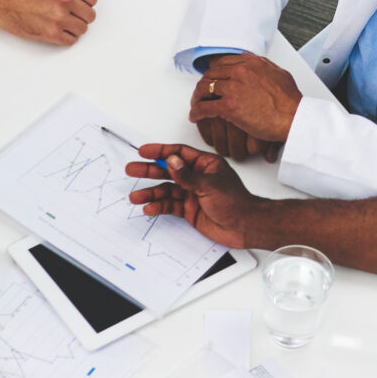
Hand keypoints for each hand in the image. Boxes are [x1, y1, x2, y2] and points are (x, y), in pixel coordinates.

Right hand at [0, 0, 97, 44]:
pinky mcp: (52, 33)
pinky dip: (66, 38)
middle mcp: (66, 0)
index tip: (79, 6)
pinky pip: (71, 40)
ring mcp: (60, 18)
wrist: (4, 1)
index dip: (85, 3)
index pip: (92, 0)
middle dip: (81, 16)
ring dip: (74, 28)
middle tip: (71, 15)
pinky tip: (58, 31)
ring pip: (82, 29)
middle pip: (89, 16)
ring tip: (63, 23)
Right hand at [125, 143, 263, 248]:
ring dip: (151, 193)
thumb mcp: (209, 185)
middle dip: (149, 171)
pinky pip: (170, 206)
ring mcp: (192, 194)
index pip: (178, 153)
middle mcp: (196, 178)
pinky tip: (149, 208)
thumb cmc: (236, 202)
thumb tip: (170, 161)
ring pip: (166, 190)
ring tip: (135, 196)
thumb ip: (187, 175)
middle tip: (132, 169)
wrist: (245, 226)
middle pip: (168, 171)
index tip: (143, 151)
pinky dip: (159, 207)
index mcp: (205, 165)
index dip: (160, 151)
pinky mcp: (189, 210)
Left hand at [189, 53, 295, 159]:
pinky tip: (195, 117)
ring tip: (196, 104)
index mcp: (250, 64)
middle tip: (201, 94)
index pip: (222, 63)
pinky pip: (204, 108)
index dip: (213, 72)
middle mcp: (239, 73)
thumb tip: (248, 57)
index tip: (211, 79)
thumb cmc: (289, 100)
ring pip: (204, 89)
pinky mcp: (229, 107)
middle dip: (203, 85)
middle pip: (211, 75)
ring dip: (197, 97)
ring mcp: (233, 89)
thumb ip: (262, 64)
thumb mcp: (278, 72)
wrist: (293, 117)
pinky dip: (196, 112)